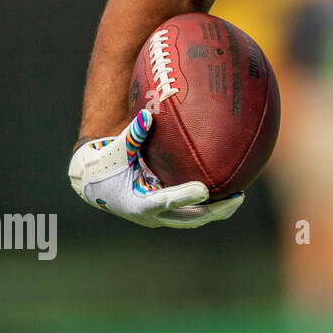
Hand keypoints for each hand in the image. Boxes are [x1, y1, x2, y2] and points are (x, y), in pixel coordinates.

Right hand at [68, 110, 243, 228]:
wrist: (93, 183)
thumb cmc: (105, 163)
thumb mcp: (116, 150)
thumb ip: (132, 134)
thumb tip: (149, 114)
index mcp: (136, 203)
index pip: (163, 201)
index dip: (183, 196)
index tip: (203, 190)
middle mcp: (151, 215)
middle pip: (188, 218)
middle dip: (214, 210)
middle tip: (237, 198)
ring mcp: (160, 217)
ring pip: (193, 218)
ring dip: (217, 211)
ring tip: (239, 196)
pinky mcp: (166, 213)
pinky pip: (191, 211)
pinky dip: (209, 204)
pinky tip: (229, 189)